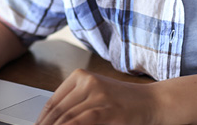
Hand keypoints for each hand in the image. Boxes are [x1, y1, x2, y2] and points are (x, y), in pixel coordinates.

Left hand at [36, 69, 163, 124]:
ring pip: (66, 117)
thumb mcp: (97, 96)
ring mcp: (97, 94)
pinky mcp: (107, 109)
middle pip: (58, 111)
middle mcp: (87, 82)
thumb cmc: (125, 102)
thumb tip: (53, 120)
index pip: (53, 101)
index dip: (42, 119)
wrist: (154, 102)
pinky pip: (80, 121)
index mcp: (81, 76)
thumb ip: (76, 104)